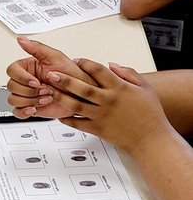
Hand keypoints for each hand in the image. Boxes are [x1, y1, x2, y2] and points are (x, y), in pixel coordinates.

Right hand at [7, 37, 95, 118]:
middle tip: (46, 89)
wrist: (81, 94)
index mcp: (28, 67)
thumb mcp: (55, 57)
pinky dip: (24, 111)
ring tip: (46, 98)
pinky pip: (17, 111)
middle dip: (30, 91)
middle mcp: (25, 81)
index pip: (12, 71)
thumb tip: (21, 39)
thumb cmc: (72, 74)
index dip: (22, 78)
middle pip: (12, 86)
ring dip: (31, 100)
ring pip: (13, 99)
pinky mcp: (30, 107)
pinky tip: (34, 108)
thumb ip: (37, 47)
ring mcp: (27, 95)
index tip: (35, 81)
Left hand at [42, 59, 170, 150]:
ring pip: (75, 105)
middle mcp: (108, 101)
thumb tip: (111, 64)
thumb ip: (128, 73)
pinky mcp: (97, 129)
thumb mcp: (144, 87)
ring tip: (49, 91)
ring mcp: (101, 115)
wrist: (151, 138)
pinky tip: (59, 115)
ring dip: (60, 97)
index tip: (76, 60)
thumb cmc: (150, 113)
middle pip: (81, 87)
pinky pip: (78, 123)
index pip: (98, 70)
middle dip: (64, 79)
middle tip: (51, 74)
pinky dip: (67, 119)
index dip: (84, 63)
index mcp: (119, 87)